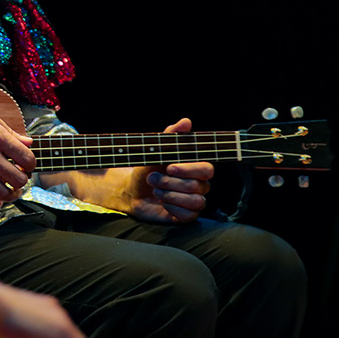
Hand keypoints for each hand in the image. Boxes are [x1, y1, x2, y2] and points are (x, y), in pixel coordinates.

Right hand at [0, 94, 34, 211]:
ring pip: (5, 193)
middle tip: (16, 176)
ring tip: (8, 188)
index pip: (28, 159)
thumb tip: (28, 142)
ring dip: (10, 193)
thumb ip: (9, 130)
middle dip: (22, 180)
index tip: (24, 164)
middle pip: (19, 179)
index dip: (30, 165)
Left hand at [43, 117, 212, 223]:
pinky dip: (172, 208)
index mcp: (195, 168)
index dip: (189, 169)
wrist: (131, 191)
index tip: (169, 167)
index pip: (207, 170)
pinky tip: (162, 202)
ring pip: (196, 201)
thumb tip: (186, 121)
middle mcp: (199, 185)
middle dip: (171, 182)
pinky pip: (189, 215)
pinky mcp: (187, 216)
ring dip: (170, 195)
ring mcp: (194, 201)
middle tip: (153, 179)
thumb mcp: (155, 150)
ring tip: (156, 190)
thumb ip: (171, 135)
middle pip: (199, 186)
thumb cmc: (146, 169)